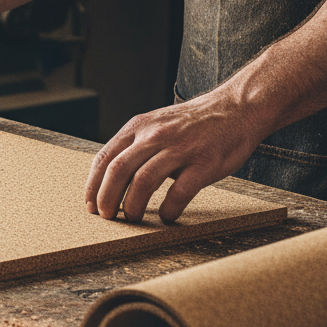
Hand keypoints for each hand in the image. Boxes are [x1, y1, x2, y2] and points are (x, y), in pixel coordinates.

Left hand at [85, 90, 267, 222]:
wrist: (237, 108)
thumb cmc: (192, 124)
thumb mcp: (155, 124)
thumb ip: (134, 146)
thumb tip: (109, 179)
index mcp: (138, 127)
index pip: (104, 158)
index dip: (93, 185)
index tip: (90, 205)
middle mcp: (154, 135)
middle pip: (118, 170)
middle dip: (106, 198)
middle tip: (106, 216)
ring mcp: (179, 148)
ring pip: (143, 181)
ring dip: (132, 205)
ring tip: (132, 218)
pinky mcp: (204, 162)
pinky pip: (180, 192)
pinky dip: (169, 209)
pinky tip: (166, 216)